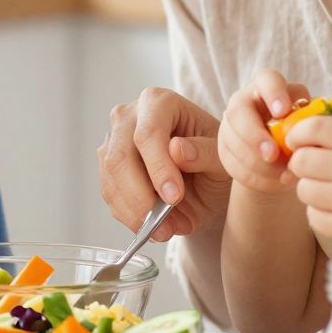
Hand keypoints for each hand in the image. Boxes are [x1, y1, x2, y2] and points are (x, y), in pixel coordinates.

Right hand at [98, 87, 226, 241]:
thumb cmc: (215, 157)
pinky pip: (111, 197)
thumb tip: (177, 150)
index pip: (147, 134)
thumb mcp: (223, 156)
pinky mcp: (107, 168)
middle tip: (166, 226)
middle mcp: (128, 116)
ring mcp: (113, 142)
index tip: (174, 197)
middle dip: (142, 198)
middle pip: (120, 158)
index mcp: (158, 102)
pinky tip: (159, 226)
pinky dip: (132, 218)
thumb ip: (205, 151)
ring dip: (138, 214)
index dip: (157, 168)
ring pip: (111, 182)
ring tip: (171, 230)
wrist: (206, 175)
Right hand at [217, 68, 310, 196]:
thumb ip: (309, 120)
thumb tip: (313, 128)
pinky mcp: (224, 149)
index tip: (283, 112)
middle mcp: (244, 101)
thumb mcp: (309, 122)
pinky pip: (232, 164)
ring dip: (257, 162)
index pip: (266, 79)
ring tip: (284, 175)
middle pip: (238, 112)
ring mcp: (230, 125)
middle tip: (273, 155)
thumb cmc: (302, 132)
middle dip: (254, 136)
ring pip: (233, 141)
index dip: (273, 93)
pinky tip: (274, 183)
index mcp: (268, 87)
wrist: (286, 156)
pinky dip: (255, 177)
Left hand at [284, 116, 331, 248]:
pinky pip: (313, 217)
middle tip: (318, 171)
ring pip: (303, 190)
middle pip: (301, 160)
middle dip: (304, 164)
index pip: (313, 128)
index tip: (299, 141)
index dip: (299, 133)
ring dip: (313, 191)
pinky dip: (321, 214)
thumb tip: (312, 138)